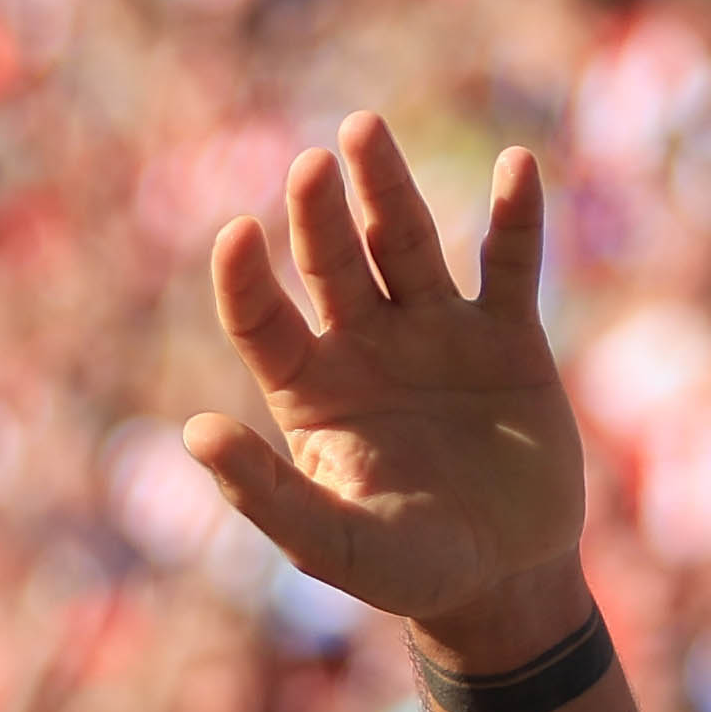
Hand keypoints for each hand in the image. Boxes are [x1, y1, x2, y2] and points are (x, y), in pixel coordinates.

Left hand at [179, 119, 588, 648]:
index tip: (236, 233)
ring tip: (362, 130)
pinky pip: (510, 262)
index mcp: (311, 390)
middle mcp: (365, 345)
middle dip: (319, 213)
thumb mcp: (333, 543)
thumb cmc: (408, 569)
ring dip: (387, 186)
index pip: (262, 321)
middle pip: (332, 261)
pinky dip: (515, 216)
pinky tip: (515, 166)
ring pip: (405, 241)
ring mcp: (436, 330)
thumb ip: (267, 494)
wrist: (505, 581)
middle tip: (310, 164)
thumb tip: (195, 433)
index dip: (245, 280)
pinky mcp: (508, 333)